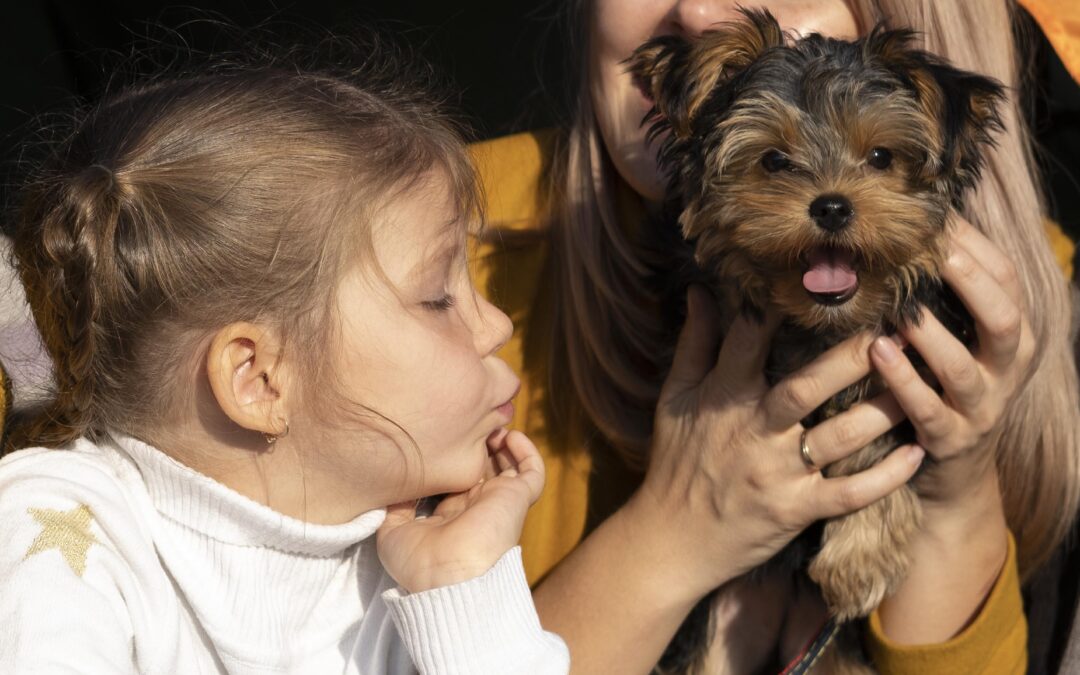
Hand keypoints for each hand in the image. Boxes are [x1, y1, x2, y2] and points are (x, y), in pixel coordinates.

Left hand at [376, 429, 544, 592]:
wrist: (449, 575)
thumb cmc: (420, 563)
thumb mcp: (393, 532)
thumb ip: (396, 505)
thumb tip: (398, 484)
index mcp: (450, 514)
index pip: (456, 480)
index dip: (452, 459)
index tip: (438, 437)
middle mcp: (476, 505)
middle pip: (482, 467)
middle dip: (476, 445)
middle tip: (467, 424)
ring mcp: (498, 500)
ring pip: (508, 466)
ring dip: (501, 443)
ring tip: (489, 425)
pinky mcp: (518, 497)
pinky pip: (533, 471)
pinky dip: (526, 451)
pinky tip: (510, 436)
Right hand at [629, 285, 924, 596]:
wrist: (670, 541)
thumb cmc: (675, 462)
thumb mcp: (676, 398)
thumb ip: (694, 343)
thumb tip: (703, 291)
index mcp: (723, 397)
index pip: (748, 342)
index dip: (779, 309)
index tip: (817, 283)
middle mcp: (754, 431)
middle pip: (807, 387)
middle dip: (851, 357)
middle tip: (893, 328)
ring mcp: (778, 473)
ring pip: (840, 438)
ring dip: (883, 410)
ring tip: (922, 381)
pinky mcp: (795, 511)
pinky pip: (849, 493)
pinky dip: (885, 477)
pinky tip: (916, 453)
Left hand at [868, 216, 1034, 508]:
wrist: (956, 469)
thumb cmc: (946, 384)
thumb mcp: (960, 337)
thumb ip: (949, 293)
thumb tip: (921, 227)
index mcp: (1013, 336)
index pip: (1007, 281)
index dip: (976, 247)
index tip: (938, 219)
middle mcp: (1007, 370)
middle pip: (1004, 321)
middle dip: (971, 284)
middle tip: (934, 254)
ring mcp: (981, 408)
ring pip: (962, 369)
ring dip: (929, 336)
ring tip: (897, 310)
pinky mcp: (951, 440)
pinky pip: (927, 410)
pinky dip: (902, 381)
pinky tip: (877, 353)